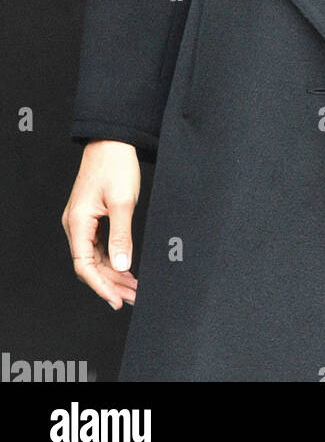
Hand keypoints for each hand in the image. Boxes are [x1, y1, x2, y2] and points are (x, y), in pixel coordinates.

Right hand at [62, 140, 140, 310]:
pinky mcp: (90, 216)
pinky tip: (125, 267)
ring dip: (112, 273)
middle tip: (132, 296)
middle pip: (89, 265)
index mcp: (78, 223)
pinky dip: (111, 258)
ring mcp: (81, 221)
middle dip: (111, 283)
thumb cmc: (115, 165)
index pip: (84, 266)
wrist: (112, 141)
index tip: (117, 300)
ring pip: (94, 256)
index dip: (101, 286)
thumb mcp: (123, 202)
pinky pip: (97, 245)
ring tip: (132, 287)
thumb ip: (121, 236)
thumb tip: (121, 266)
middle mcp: (75, 224)